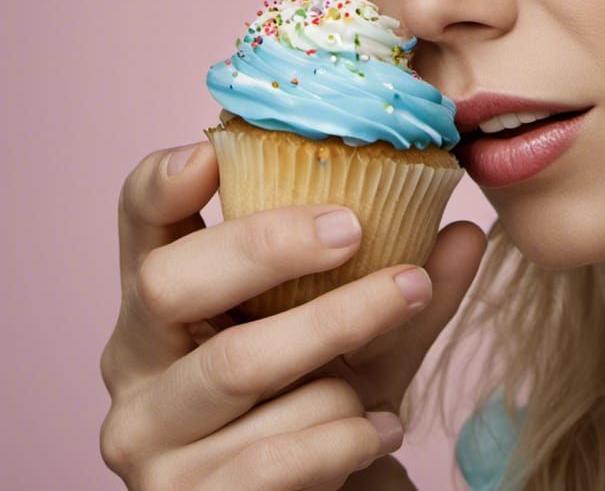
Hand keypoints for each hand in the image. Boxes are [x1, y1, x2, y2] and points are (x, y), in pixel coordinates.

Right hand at [99, 138, 486, 489]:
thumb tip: (465, 232)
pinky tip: (382, 425)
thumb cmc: (323, 396)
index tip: (214, 150)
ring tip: (402, 312)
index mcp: (166, 298)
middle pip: (171, 283)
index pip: (139, 221)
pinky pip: (267, 456)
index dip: (161, 180)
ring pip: (236, 364)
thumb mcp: (364, 332)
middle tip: (352, 227)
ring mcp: (149, 439)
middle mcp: (136, 363)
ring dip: (337, 330)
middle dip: (268, 245)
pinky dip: (341, 432)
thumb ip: (406, 281)